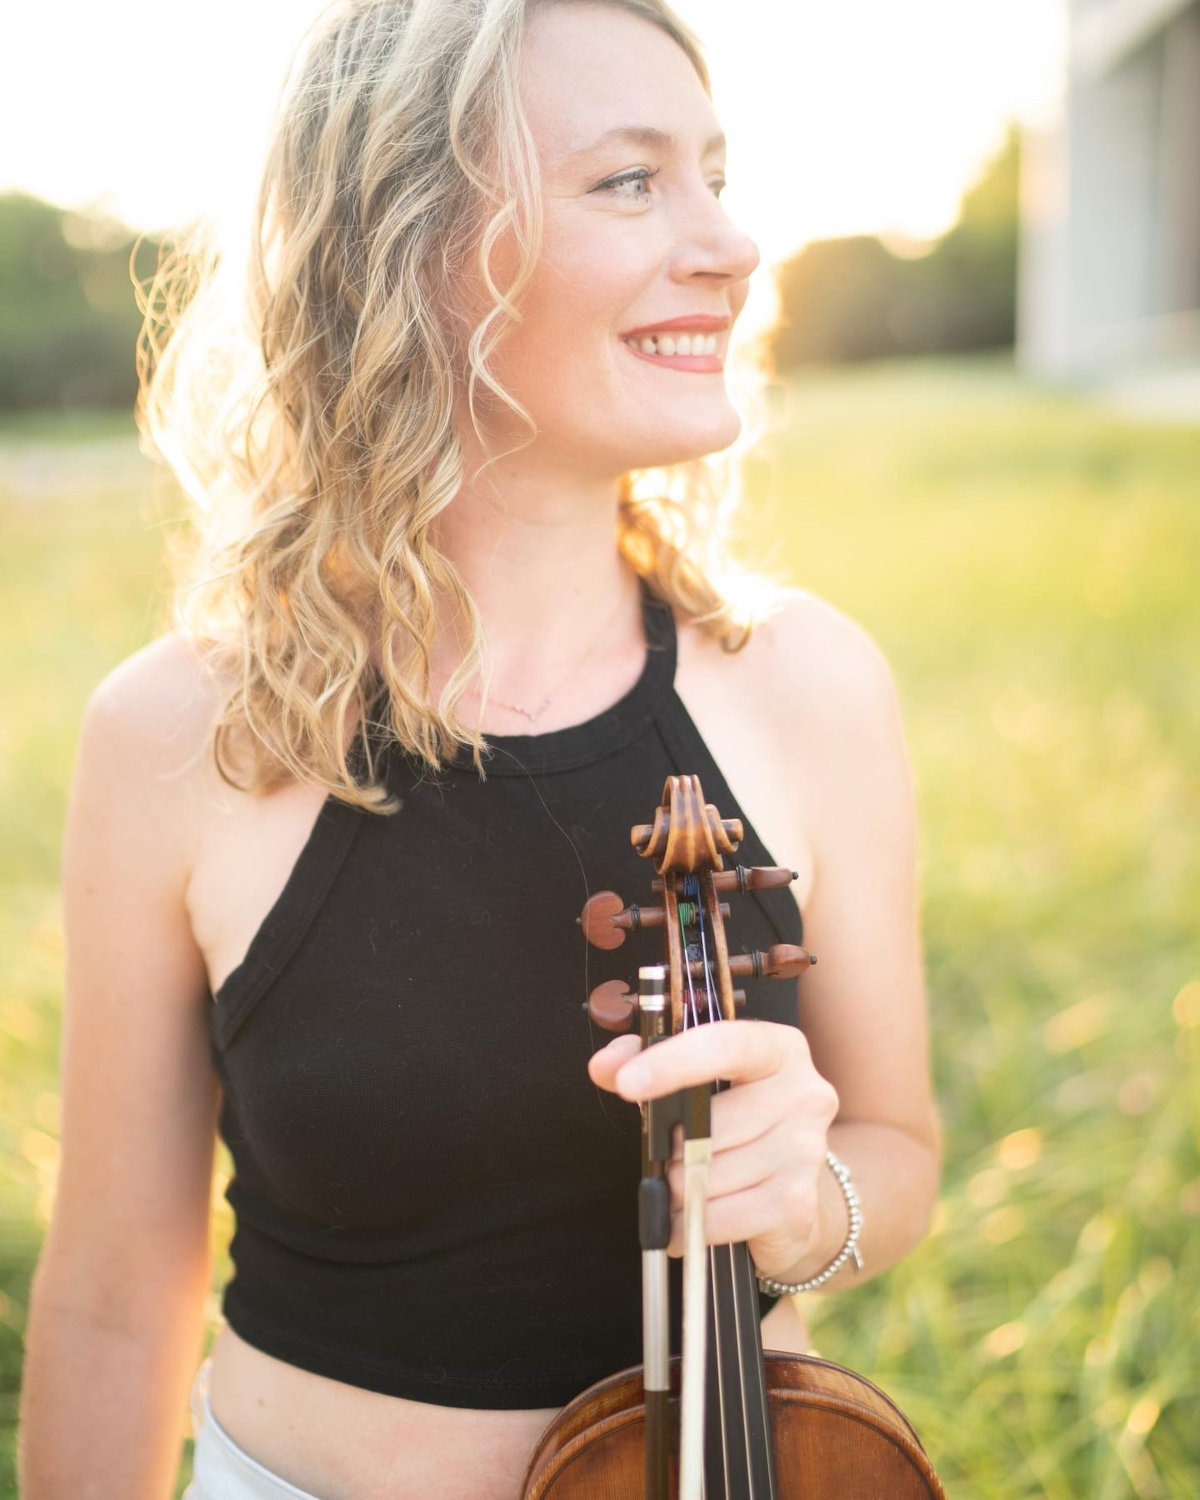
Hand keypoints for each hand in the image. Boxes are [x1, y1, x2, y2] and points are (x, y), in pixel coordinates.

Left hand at [587, 1019, 839, 1281]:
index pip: (726, 1045)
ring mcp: (806, 1152)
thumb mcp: (696, 1080)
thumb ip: (642, 1060)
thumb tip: (604, 1066)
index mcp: (779, 1050)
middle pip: (708, 1123)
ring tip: (691, 1185)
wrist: (797, 1196)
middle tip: (675, 1153)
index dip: (674, 1062)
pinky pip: (716, 1218)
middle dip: (674, 1147)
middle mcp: (804, 1094)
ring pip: (706, 1175)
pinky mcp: (795, 1204)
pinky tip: (696, 1217)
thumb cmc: (737, 1126)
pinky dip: (690, 1225)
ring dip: (680, 1188)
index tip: (628, 1083)